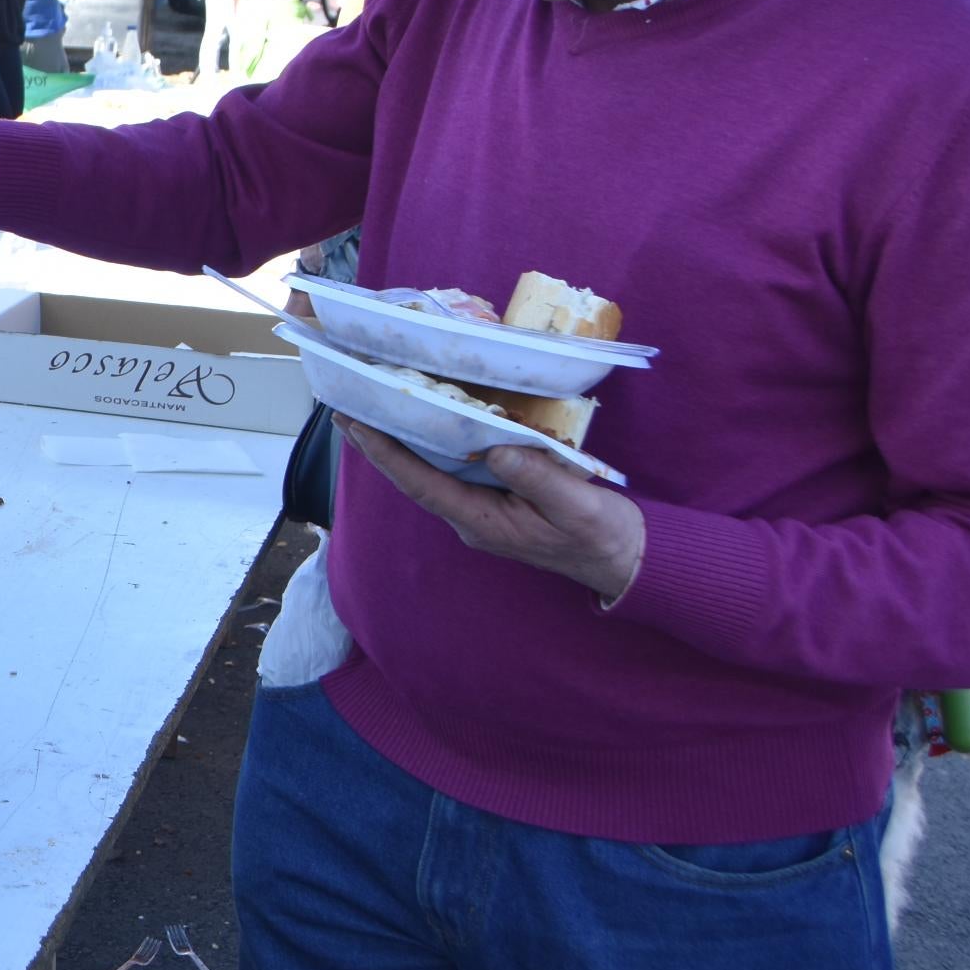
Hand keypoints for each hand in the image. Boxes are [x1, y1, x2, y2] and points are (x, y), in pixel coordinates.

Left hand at [340, 420, 644, 600]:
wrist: (625, 560)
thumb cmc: (602, 535)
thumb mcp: (577, 505)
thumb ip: (538, 477)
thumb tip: (496, 451)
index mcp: (483, 522)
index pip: (422, 485)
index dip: (386, 455)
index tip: (355, 427)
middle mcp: (471, 518)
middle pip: (414, 478)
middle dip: (379, 445)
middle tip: (344, 409)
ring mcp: (481, 512)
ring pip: (430, 474)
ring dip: (401, 444)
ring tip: (371, 408)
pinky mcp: (495, 502)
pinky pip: (454, 472)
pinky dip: (433, 446)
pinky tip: (425, 422)